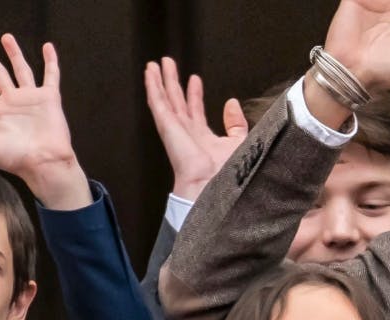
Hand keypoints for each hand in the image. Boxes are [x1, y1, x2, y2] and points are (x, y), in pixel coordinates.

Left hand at [0, 34, 90, 209]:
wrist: (44, 163)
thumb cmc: (15, 160)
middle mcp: (12, 103)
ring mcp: (31, 99)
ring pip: (20, 70)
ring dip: (14, 53)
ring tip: (5, 37)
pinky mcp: (49, 98)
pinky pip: (51, 75)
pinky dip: (51, 61)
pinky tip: (47, 47)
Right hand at [144, 59, 246, 200]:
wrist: (213, 184)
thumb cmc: (227, 171)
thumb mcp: (240, 141)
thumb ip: (236, 123)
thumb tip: (232, 103)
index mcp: (202, 138)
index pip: (196, 111)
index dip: (195, 95)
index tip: (195, 79)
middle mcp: (186, 132)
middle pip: (176, 101)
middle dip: (173, 82)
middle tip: (168, 65)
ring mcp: (174, 129)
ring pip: (164, 100)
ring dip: (159, 81)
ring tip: (155, 64)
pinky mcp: (167, 126)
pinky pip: (158, 103)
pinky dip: (153, 87)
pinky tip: (150, 73)